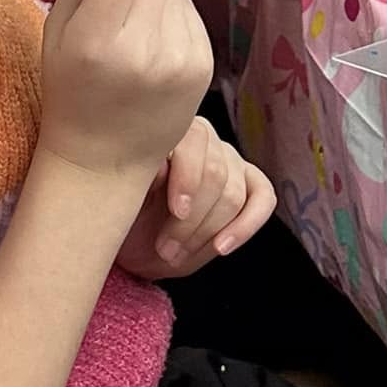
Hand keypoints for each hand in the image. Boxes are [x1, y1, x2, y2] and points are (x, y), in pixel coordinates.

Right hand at [39, 0, 213, 182]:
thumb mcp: (57, 31)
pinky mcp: (203, 65)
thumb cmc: (71, 89)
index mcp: (96, 41)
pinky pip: (190, 9)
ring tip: (133, 24)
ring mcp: (180, 59)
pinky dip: (172, 13)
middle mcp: (142, 50)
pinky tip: (153, 41)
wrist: (105, 157)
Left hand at [116, 117, 276, 279]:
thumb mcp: (123, 203)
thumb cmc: (126, 217)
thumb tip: (160, 165)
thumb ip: (142, 183)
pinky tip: (222, 248)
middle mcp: (203, 138)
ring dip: (207, 232)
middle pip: (216, 174)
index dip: (189, 177)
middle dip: (192, 220)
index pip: (194, 139)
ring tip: (176, 256)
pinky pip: (263, 199)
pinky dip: (245, 226)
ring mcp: (230, 160)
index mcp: (168, 131)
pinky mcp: (251, 184)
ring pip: (234, 194)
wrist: (134, 243)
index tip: (178, 211)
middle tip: (165, 250)